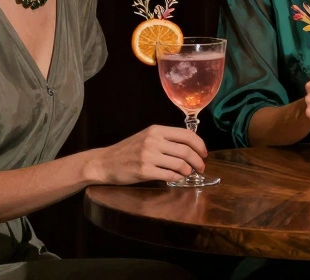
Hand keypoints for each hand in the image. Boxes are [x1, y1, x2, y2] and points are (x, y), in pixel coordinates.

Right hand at [89, 125, 207, 184]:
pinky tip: (177, 177)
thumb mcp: (147, 137)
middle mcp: (153, 140)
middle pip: (186, 150)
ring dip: (188, 171)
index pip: (186, 135)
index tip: (204, 153)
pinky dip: (177, 177)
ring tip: (188, 173)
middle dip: (198, 161)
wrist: (105, 162)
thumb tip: (190, 148)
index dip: (200, 145)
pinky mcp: (144, 171)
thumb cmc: (128, 150)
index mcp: (156, 130)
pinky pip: (169, 175)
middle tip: (201, 167)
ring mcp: (148, 156)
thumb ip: (166, 139)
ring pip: (180, 163)